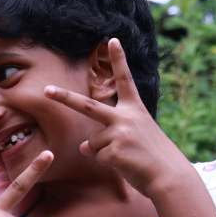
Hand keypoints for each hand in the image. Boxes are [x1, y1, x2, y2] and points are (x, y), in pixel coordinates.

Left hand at [43, 38, 191, 198]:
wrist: (169, 176)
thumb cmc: (153, 157)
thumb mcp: (133, 139)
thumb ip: (109, 136)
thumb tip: (83, 146)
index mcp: (135, 110)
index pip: (125, 80)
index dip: (119, 59)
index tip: (112, 39)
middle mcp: (125, 117)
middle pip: (87, 105)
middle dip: (64, 98)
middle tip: (46, 90)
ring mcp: (118, 133)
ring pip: (92, 143)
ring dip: (103, 152)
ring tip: (127, 157)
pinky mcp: (113, 151)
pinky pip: (97, 156)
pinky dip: (107, 163)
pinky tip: (125, 164)